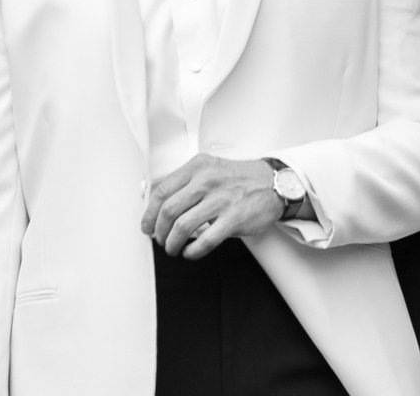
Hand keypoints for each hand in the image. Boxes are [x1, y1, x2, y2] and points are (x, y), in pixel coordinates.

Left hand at [141, 155, 282, 258]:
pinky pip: (204, 241)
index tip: (147, 225)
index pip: (162, 190)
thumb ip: (186, 182)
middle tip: (160, 240)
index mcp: (197, 167)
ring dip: (173, 244)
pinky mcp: (233, 218)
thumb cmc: (239, 179)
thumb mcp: (209, 168)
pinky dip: (192, 251)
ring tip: (174, 248)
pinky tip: (190, 252)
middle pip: (169, 210)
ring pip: (182, 227)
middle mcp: (206, 181)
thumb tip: (158, 203)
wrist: (272, 183)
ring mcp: (220, 199)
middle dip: (159, 231)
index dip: (149, 213)